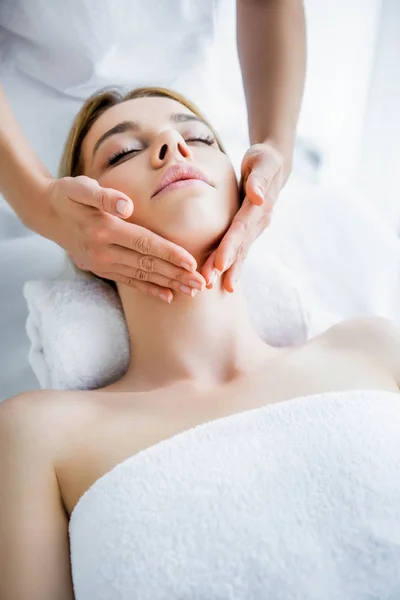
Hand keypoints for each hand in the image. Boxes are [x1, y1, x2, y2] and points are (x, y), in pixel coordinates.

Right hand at [43, 175, 205, 302]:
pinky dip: (149, 289)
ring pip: (141, 276)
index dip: (169, 253)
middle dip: (176, 275)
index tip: (192, 263)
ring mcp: (102, 263)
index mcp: (104, 229)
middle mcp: (104, 251)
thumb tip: (126, 206)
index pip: (144, 243)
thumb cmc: (69, 195)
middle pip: (147, 264)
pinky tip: (167, 296)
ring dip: (168, 284)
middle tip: (201, 284)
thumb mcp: (80, 187)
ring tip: (192, 292)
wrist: (46, 213)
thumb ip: (104, 196)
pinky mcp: (101, 269)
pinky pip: (129, 281)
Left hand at [201, 142, 283, 291]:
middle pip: (240, 246)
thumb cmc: (264, 159)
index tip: (219, 263)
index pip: (241, 228)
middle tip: (210, 282)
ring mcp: (256, 228)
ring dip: (228, 270)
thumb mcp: (264, 161)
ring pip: (240, 252)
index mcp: (259, 206)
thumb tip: (257, 196)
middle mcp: (259, 221)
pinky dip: (233, 266)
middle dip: (225, 265)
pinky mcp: (250, 231)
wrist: (273, 165)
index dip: (230, 246)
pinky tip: (224, 282)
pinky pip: (241, 250)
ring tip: (213, 287)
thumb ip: (260, 178)